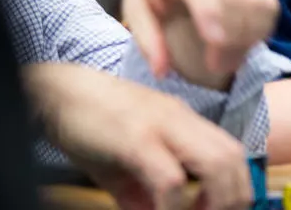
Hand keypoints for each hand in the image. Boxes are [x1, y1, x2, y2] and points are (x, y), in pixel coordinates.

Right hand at [25, 63, 252, 209]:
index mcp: (183, 121)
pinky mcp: (136, 139)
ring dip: (213, 202)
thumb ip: (146, 189)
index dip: (235, 187)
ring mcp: (161, 126)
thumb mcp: (126, 160)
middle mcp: (180, 119)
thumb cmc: (90, 123)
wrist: (56, 92)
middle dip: (233, 198)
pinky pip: (170, 179)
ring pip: (215, 163)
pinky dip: (173, 206)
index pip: (232, 152)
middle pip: (233, 158)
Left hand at [122, 0, 279, 89]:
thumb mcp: (135, 3)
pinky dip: (263, 25)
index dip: (217, 27)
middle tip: (220, 68)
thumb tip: (162, 73)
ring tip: (232, 56)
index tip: (212, 64)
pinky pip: (269, 0)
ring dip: (252, 36)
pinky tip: (246, 40)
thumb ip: (147, 38)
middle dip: (235, 42)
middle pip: (238, 2)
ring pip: (259, 3)